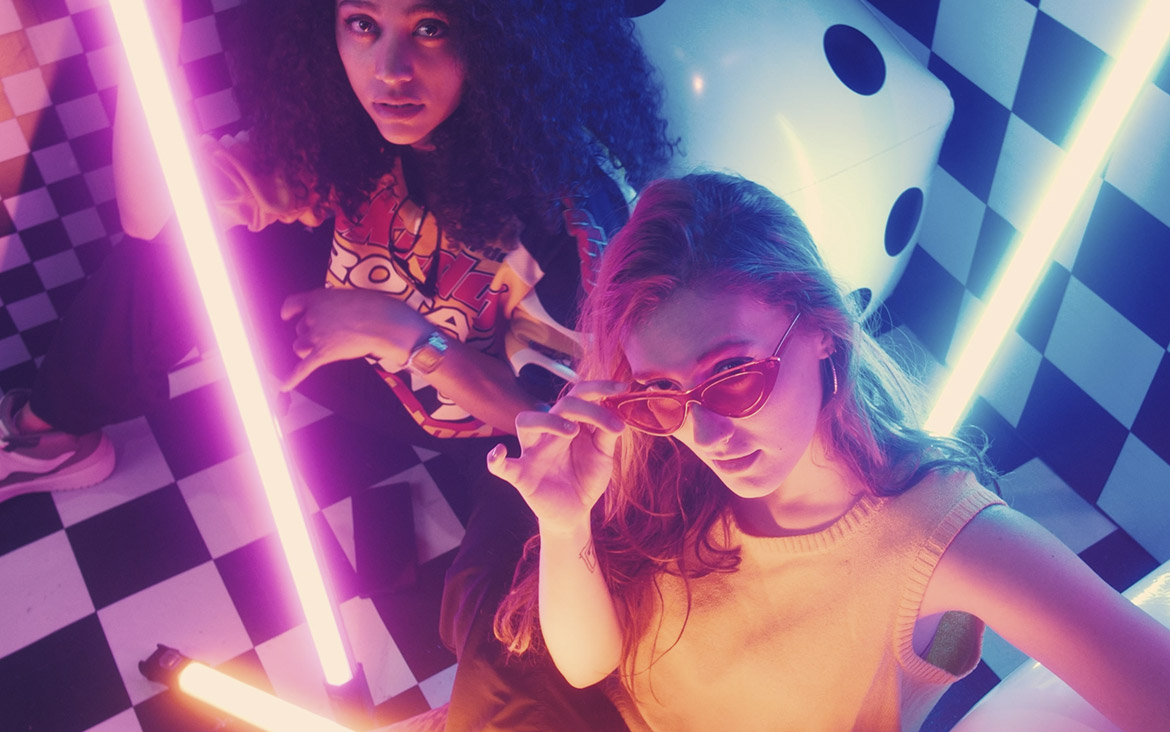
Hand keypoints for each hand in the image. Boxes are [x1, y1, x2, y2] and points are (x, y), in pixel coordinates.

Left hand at [279, 287, 427, 391]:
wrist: (384, 322)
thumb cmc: (375, 307)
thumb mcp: (348, 296)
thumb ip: (334, 305)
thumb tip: (334, 316)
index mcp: (318, 298)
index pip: (293, 304)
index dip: (289, 311)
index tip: (287, 315)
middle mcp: (313, 316)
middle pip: (299, 328)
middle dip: (310, 332)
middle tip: (329, 334)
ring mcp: (317, 336)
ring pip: (299, 346)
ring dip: (306, 349)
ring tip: (320, 349)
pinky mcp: (324, 354)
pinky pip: (303, 368)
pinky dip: (292, 378)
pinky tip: (284, 386)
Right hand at [487, 381, 626, 533]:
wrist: (575, 512)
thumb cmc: (585, 477)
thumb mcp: (603, 455)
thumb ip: (607, 434)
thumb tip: (618, 413)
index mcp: (569, 423)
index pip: (579, 395)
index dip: (600, 388)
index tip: (623, 388)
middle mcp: (549, 432)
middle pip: (559, 406)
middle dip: (586, 409)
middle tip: (611, 427)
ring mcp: (532, 452)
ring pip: (525, 422)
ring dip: (549, 421)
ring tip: (572, 431)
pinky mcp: (521, 476)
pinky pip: (502, 467)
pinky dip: (496, 459)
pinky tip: (499, 453)